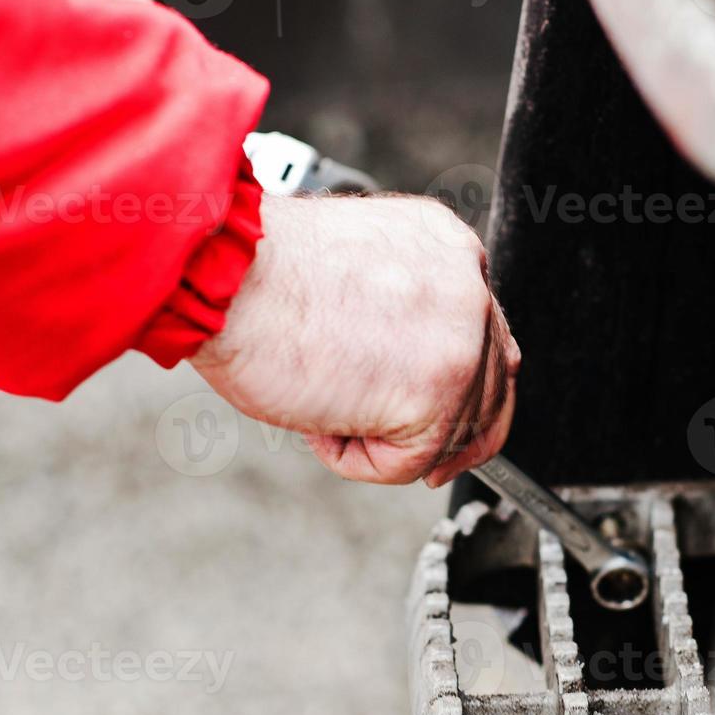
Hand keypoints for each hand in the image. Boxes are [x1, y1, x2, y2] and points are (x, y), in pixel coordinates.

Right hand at [192, 194, 520, 486]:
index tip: (433, 421)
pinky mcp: (437, 395)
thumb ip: (403, 310)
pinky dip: (357, 461)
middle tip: (393, 450)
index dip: (460, 389)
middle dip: (442, 431)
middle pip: (488, 389)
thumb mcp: (356, 272)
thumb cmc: (258, 274)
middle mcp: (468, 289)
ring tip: (321, 401)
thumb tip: (409, 364)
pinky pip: (409, 463)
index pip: (486, 338)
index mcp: (450, 251)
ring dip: (381, 438)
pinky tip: (319, 419)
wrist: (225, 274)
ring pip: (449, 433)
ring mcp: (460, 343)